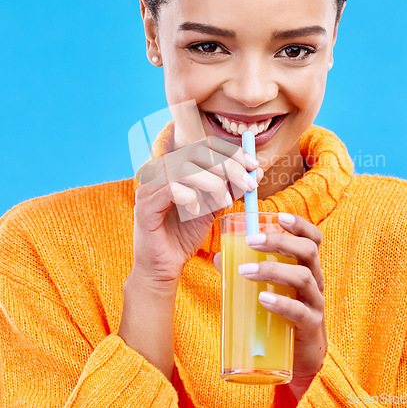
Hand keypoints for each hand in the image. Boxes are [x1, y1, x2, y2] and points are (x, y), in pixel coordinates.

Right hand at [133, 135, 263, 287]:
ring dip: (213, 183)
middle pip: (197, 152)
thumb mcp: (214, 207)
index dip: (231, 151)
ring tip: (225, 202)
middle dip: (229, 166)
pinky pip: (170, 189)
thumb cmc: (185, 235)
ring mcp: (150, 187)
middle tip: (249, 184)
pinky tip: (197, 211)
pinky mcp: (145, 206)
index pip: (205, 146)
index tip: (253, 165)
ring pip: (185, 168)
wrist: (164, 267)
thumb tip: (256, 171)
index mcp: (177, 167)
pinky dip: (190, 197)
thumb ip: (231, 188)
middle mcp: (161, 171)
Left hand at [213, 212, 326, 398]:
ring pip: (304, 277)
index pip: (312, 238)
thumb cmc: (282, 313)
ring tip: (245, 270)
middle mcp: (315, 280)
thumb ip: (247, 270)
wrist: (299, 357)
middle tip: (252, 241)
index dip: (299, 224)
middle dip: (280, 241)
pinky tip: (263, 298)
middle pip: (307, 251)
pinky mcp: (310, 326)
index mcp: (306, 266)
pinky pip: (299, 311)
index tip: (279, 217)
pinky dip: (281, 302)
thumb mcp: (269, 286)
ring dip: (273, 270)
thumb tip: (219, 256)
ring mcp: (315, 302)